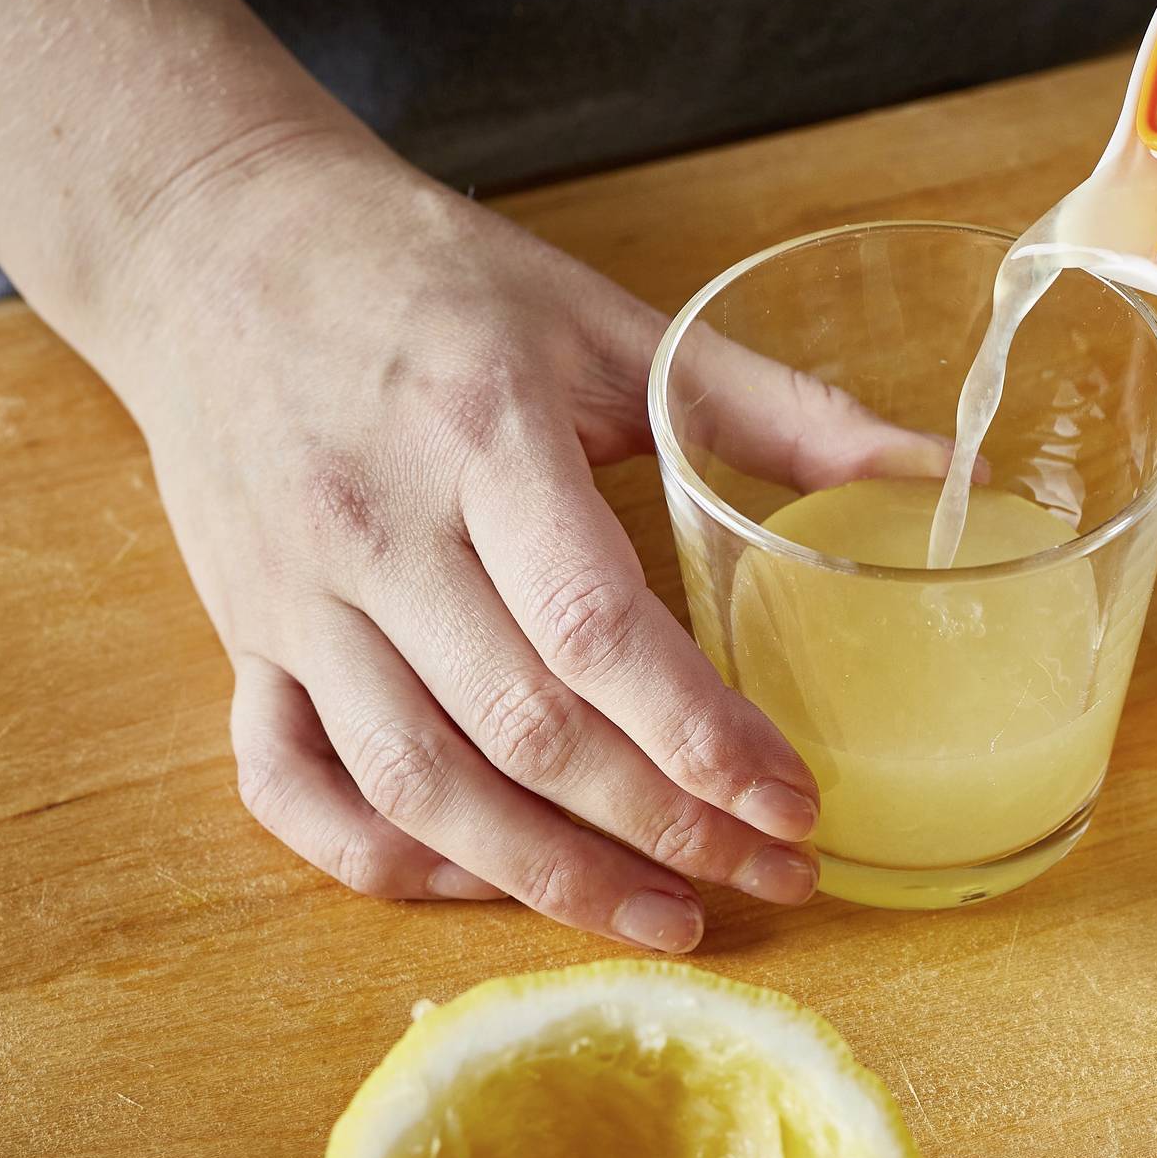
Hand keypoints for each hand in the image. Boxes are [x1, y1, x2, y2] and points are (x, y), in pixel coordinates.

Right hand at [92, 127, 938, 947]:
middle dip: (662, 828)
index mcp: (482, 433)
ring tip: (665, 919)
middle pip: (523, 730)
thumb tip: (945, 466)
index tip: (798, 801)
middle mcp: (379, 528)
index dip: (702, 737)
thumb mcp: (605, 317)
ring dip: (544, 877)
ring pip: (414, 784)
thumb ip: (773, 405)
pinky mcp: (240, 635)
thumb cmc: (428, 276)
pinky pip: (290, 786)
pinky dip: (382, 859)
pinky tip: (485, 884)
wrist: (210, 238)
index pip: (597, 626)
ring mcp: (294, 596)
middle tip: (774, 875)